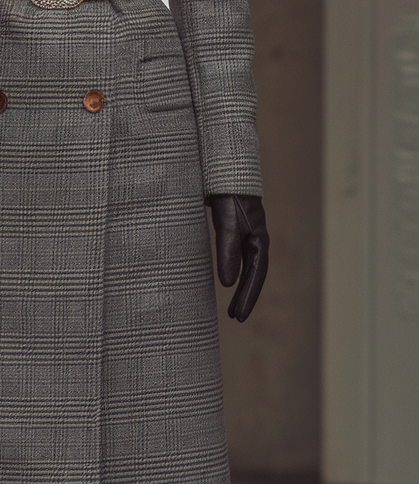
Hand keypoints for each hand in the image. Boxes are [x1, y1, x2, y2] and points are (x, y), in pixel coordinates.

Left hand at [209, 194, 268, 321]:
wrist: (224, 165)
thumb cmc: (227, 192)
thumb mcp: (227, 223)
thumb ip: (227, 251)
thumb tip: (226, 283)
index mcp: (259, 238)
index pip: (256, 274)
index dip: (248, 296)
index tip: (239, 317)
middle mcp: (256, 237)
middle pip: (254, 273)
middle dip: (246, 296)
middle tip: (237, 318)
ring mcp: (247, 232)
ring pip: (247, 266)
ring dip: (241, 287)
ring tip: (231, 309)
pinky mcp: (236, 227)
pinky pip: (238, 256)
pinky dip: (234, 270)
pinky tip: (226, 279)